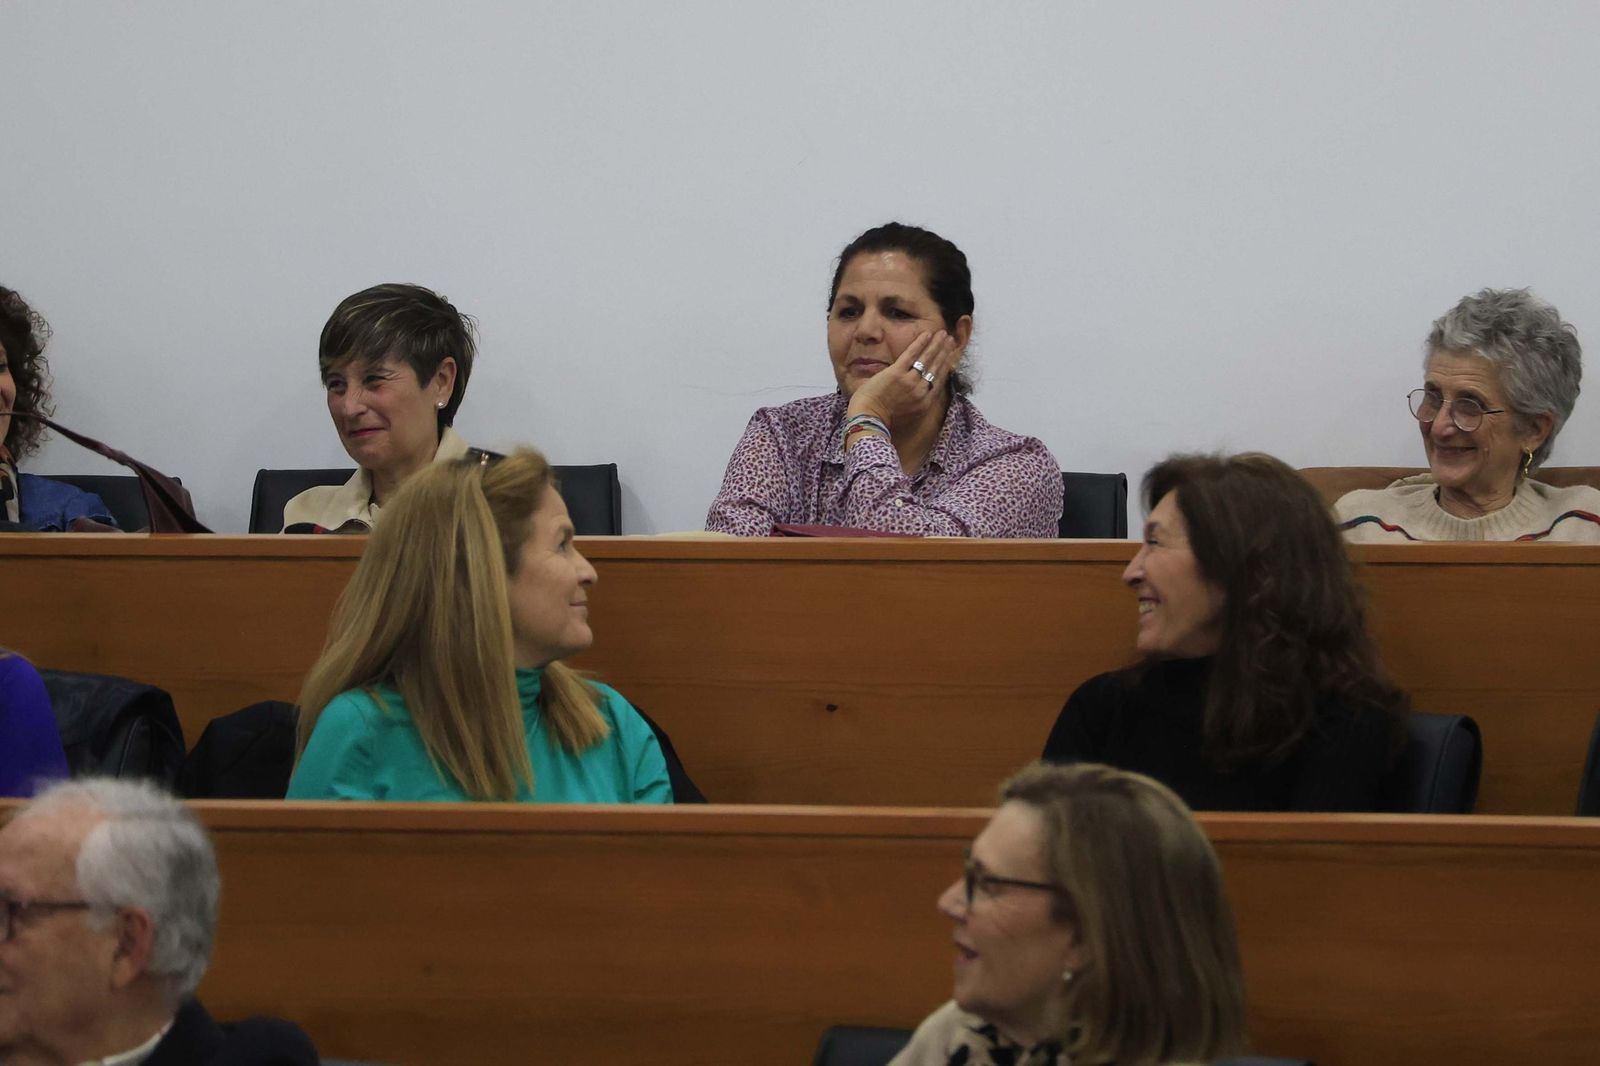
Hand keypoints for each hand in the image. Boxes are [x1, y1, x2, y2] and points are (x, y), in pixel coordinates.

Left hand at [845, 330, 959, 430]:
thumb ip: (917, 402)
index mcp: (925, 403)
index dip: (946, 366)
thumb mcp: (908, 414)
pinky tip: (927, 333)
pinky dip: (920, 342)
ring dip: (937, 344)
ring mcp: (909, 381)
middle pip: (937, 367)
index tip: (951, 356)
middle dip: (945, 352)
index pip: (939, 380)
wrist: (869, 418)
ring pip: (927, 358)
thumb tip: (923, 390)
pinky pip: (912, 354)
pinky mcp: (896, 373)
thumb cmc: (883, 419)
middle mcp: (921, 391)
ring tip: (943, 334)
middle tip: (951, 340)